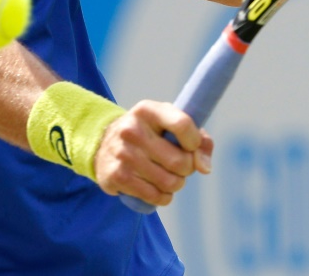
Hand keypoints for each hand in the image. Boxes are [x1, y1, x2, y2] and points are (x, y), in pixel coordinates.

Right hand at [93, 100, 211, 207]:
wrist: (104, 144)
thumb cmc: (149, 134)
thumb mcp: (170, 125)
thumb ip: (199, 140)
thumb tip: (204, 167)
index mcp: (147, 110)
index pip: (183, 125)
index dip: (195, 141)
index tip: (191, 146)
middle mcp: (132, 130)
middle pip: (180, 162)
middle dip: (186, 168)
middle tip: (177, 164)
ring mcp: (123, 154)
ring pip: (170, 183)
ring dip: (175, 184)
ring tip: (166, 175)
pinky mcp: (117, 176)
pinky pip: (155, 197)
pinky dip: (162, 197)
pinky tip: (156, 188)